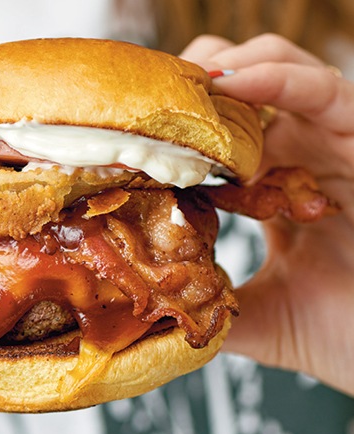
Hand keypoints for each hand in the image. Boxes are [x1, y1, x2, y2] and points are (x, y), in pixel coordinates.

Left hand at [181, 34, 353, 395]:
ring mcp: (331, 144)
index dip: (177, 125)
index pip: (218, 135)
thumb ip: (212, 302)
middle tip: (151, 99)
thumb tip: (156, 310)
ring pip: (279, 73)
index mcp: (272, 186)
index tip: (132, 130)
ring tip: (186, 86)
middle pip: (241, 91)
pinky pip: (325, 92)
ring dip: (228, 70)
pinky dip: (279, 79)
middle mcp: (300, 156)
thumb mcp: (258, 314)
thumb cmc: (341, 332)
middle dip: (194, 85)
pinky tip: (232, 83)